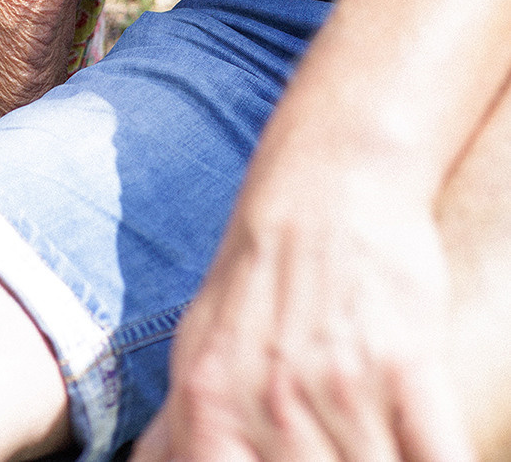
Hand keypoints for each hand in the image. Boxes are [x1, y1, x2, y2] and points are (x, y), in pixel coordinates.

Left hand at [134, 178, 474, 461]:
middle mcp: (267, 399)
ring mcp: (339, 383)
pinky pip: (437, 459)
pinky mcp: (406, 363)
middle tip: (334, 454)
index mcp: (207, 405)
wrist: (329, 181)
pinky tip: (422, 453)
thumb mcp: (197, 347)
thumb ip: (176, 434)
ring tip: (373, 445)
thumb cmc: (261, 275)